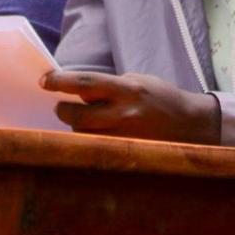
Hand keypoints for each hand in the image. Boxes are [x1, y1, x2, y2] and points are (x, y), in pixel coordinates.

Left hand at [41, 70, 220, 144]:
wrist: (191, 124)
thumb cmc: (160, 97)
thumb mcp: (137, 81)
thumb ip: (109, 87)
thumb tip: (80, 92)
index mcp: (127, 89)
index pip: (86, 83)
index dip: (61, 81)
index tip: (44, 81)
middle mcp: (124, 114)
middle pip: (78, 115)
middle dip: (62, 110)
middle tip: (59, 106)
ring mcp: (125, 137)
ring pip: (84, 135)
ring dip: (75, 126)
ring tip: (78, 118)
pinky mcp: (126, 153)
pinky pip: (97, 148)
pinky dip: (89, 140)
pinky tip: (91, 134)